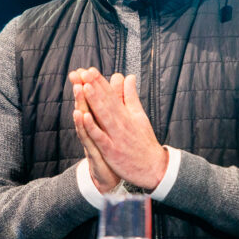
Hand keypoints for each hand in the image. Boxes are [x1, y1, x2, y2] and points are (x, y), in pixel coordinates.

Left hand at [74, 67, 167, 189]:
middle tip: (84, 72)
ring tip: (84, 86)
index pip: (112, 95)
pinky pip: (101, 137)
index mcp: (127, 114)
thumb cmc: (144, 142)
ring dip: (94, 101)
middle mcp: (121, 122)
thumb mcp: (139, 116)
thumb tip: (128, 77)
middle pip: (107, 102)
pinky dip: (93, 127)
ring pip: (103, 116)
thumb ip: (131, 96)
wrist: (153, 168)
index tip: (90, 70)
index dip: (100, 82)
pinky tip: (84, 116)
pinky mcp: (112, 151)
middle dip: (95, 86)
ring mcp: (116, 136)